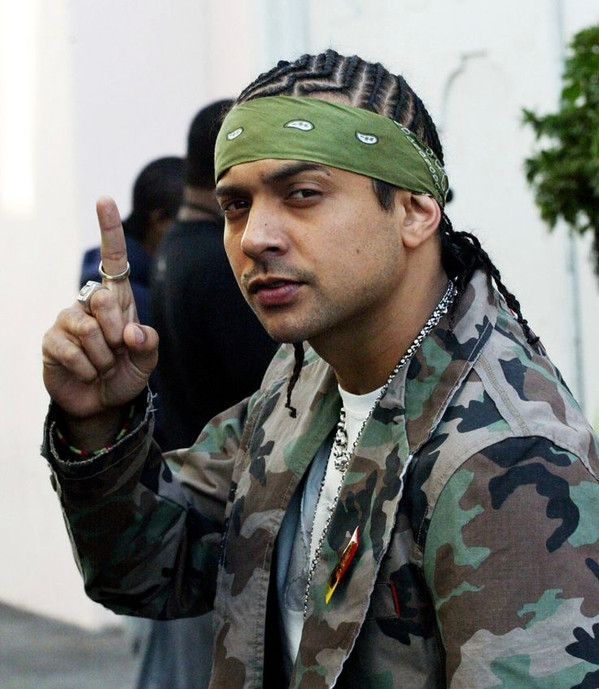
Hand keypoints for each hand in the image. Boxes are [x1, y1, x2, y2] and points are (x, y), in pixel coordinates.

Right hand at [42, 197, 158, 426]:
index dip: (109, 231)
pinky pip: (70, 350)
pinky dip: (88, 369)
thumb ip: (149, 344)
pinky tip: (89, 373)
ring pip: (87, 329)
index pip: (114, 261)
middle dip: (116, 332)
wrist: (102, 403)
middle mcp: (90, 304)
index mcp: (118, 300)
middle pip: (103, 298)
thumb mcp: (147, 361)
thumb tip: (131, 332)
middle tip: (118, 352)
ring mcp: (67, 320)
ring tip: (103, 366)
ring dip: (103, 357)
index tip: (103, 200)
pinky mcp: (51, 341)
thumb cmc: (126, 374)